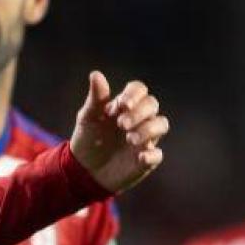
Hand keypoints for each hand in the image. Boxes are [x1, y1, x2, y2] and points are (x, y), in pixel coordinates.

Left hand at [70, 72, 168, 192]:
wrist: (83, 170)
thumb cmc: (87, 139)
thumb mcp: (88, 119)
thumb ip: (95, 99)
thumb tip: (96, 74)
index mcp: (124, 106)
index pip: (139, 90)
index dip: (134, 95)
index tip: (122, 105)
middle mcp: (139, 119)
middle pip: (152, 104)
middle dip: (139, 112)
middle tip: (121, 124)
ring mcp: (145, 138)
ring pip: (161, 124)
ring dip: (148, 129)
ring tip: (129, 139)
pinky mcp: (146, 159)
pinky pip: (158, 155)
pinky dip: (152, 155)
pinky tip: (140, 157)